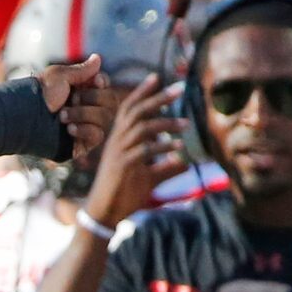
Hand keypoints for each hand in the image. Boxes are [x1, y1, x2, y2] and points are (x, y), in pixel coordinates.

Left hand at [37, 55, 116, 159]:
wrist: (25, 117)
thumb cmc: (39, 94)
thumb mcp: (60, 76)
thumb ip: (82, 70)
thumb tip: (98, 58)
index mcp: (82, 92)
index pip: (106, 88)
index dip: (103, 84)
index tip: (96, 80)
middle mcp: (87, 109)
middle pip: (110, 102)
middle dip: (92, 99)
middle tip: (72, 99)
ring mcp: (86, 127)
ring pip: (105, 119)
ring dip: (83, 114)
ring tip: (62, 116)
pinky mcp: (82, 144)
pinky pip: (97, 136)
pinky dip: (85, 129)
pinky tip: (69, 129)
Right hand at [78, 74, 188, 227]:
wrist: (105, 213)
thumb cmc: (124, 194)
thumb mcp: (149, 179)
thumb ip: (166, 169)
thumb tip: (185, 164)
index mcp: (119, 139)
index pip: (128, 108)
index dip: (141, 92)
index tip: (157, 77)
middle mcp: (117, 141)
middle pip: (137, 112)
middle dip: (158, 99)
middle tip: (179, 89)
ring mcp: (119, 153)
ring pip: (143, 128)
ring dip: (166, 124)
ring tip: (187, 124)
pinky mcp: (124, 166)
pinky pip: (145, 150)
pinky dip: (163, 147)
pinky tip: (179, 149)